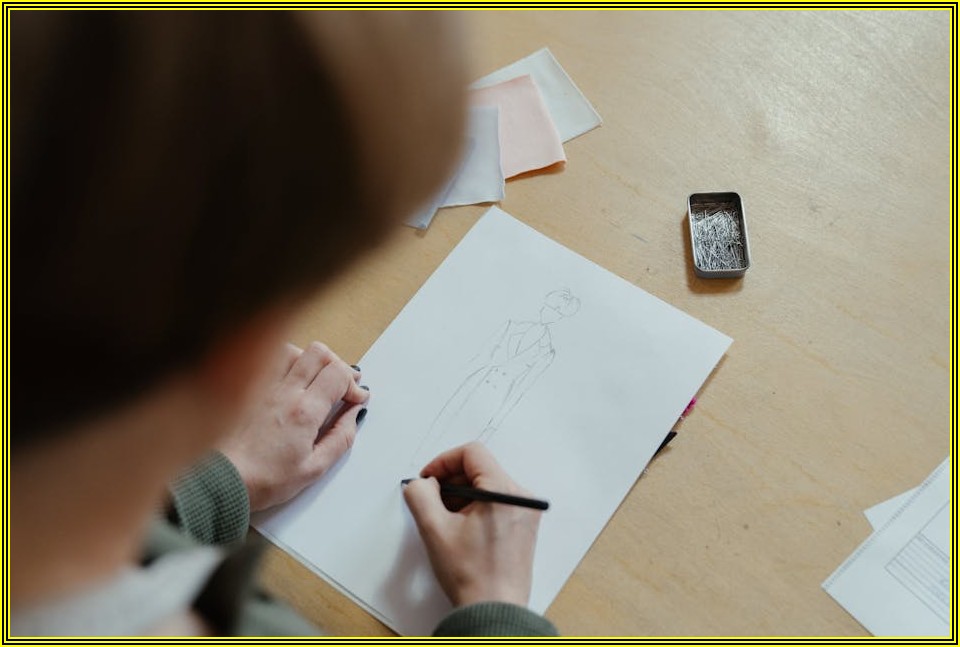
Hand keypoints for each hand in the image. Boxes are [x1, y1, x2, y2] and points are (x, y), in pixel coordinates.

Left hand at [220, 342, 369, 510]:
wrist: (222, 479)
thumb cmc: (264, 479)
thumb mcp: (314, 468)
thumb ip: (340, 438)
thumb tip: (354, 415)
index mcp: (304, 412)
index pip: (338, 374)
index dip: (354, 384)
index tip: (356, 398)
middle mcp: (285, 392)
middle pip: (320, 354)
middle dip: (338, 365)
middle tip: (343, 385)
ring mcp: (264, 386)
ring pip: (295, 350)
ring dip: (312, 361)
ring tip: (316, 380)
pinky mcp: (248, 388)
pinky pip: (270, 360)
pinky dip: (287, 361)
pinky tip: (291, 378)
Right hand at [402, 442, 541, 607]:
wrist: (493, 611)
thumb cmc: (470, 575)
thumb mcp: (434, 530)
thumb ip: (420, 495)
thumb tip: (421, 483)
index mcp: (504, 491)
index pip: (472, 453)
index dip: (443, 461)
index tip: (427, 479)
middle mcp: (522, 497)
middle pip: (480, 468)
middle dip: (451, 481)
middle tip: (432, 501)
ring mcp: (526, 512)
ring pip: (488, 485)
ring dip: (462, 495)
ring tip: (446, 520)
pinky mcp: (525, 526)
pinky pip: (498, 502)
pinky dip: (476, 507)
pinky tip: (461, 529)